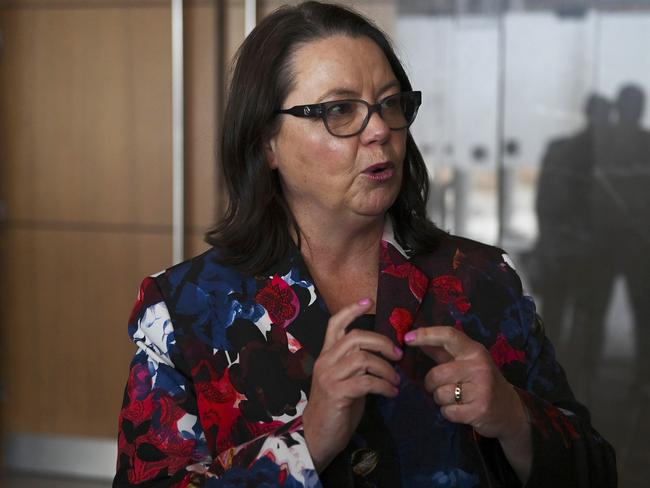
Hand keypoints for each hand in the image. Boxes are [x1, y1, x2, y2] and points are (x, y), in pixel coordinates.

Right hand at [303, 298, 402, 471]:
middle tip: (398, 355)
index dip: (352, 310)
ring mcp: (329, 377)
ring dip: (386, 368)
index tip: (369, 300)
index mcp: (326, 355)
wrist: (317, 436)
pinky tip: (392, 392)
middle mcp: (325, 361)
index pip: (335, 324)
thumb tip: (384, 356)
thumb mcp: (345, 380)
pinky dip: (384, 386)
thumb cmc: (335, 408)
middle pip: (356, 338)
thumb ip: (357, 366)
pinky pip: (366, 382)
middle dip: (382, 343)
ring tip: (396, 380)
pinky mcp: (337, 394)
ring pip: (363, 359)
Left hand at [404, 326, 531, 481]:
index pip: (448, 335)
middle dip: (431, 384)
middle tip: (440, 387)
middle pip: (436, 373)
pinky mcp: (480, 409)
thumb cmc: (482, 382)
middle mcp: (479, 366)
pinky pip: (447, 411)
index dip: (426, 334)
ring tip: (455, 398)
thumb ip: (441, 352)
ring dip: (440, 400)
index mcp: (474, 351)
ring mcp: (481, 388)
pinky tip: (460, 410)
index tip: (407, 338)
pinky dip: (448, 412)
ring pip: (440, 394)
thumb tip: (414, 338)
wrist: (510, 411)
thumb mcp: (466, 362)